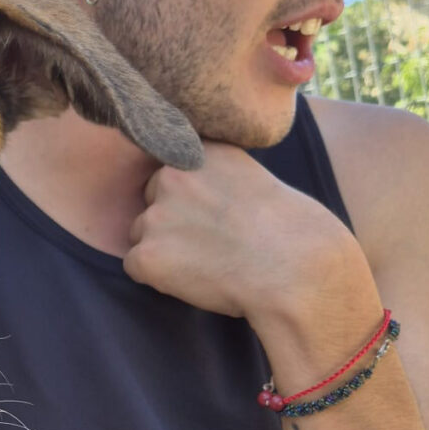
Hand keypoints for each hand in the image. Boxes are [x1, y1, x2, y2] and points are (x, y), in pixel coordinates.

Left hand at [124, 142, 358, 324]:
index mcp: (200, 151)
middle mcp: (172, 176)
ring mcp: (156, 215)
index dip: (190, 199)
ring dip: (162, 250)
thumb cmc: (289, 232)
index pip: (172, 172)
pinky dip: (156, 277)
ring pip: (140, 234)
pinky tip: (194, 278)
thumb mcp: (253, 180)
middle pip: (150, 201)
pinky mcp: (147, 254)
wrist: (294, 268)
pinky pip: (134, 266)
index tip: (214, 214)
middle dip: (170, 221)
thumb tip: (193, 195)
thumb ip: (215, 177)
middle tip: (210, 241)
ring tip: (207, 261)